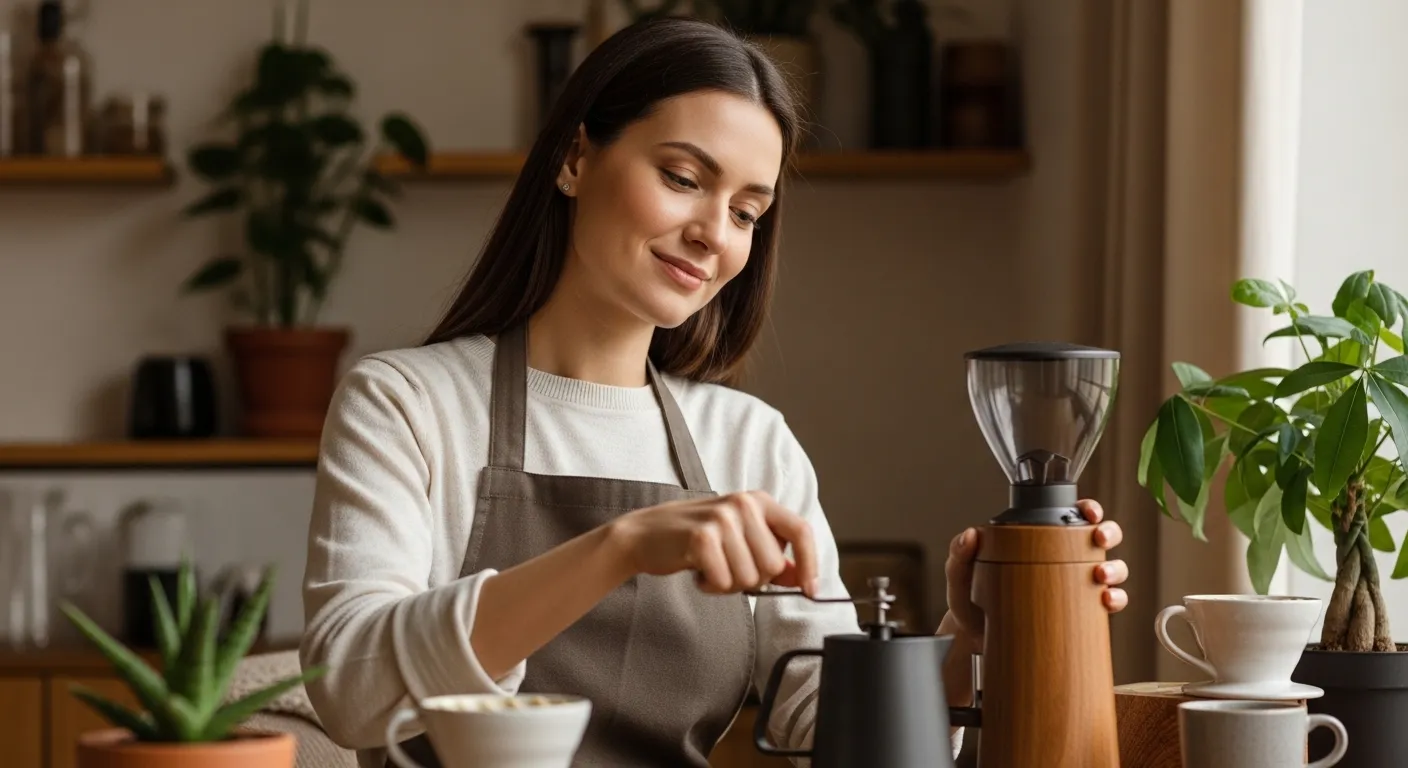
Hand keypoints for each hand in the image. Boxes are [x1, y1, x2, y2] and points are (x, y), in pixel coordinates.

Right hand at [608, 491, 819, 596]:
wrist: (645, 533)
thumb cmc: (695, 538)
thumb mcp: (739, 538)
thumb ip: (770, 555)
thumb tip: (801, 578)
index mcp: (759, 501)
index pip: (801, 531)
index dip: (810, 563)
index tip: (811, 590)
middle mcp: (744, 504)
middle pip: (773, 565)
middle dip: (753, 578)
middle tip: (728, 567)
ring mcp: (722, 518)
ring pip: (750, 578)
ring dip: (729, 583)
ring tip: (711, 566)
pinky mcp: (701, 537)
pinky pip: (724, 582)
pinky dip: (711, 585)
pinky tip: (698, 570)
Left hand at [941, 499, 1127, 648]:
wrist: (977, 643)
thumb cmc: (970, 604)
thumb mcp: (960, 576)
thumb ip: (959, 554)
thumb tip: (970, 535)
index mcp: (1038, 542)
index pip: (1069, 517)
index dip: (1089, 509)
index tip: (1090, 512)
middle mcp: (1062, 560)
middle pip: (1100, 538)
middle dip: (1109, 533)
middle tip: (1098, 540)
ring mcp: (1074, 586)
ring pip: (1112, 569)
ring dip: (1115, 568)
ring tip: (1100, 576)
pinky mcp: (1079, 614)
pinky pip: (1108, 603)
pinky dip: (1115, 599)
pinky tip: (1106, 601)